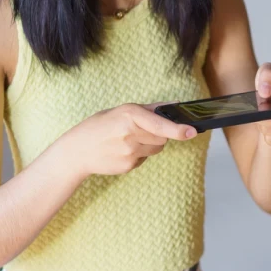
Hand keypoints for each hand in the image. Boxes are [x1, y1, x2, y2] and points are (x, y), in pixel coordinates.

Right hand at [60, 103, 196, 176]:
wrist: (78, 151)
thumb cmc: (99, 126)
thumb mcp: (121, 111)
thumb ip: (150, 109)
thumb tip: (176, 104)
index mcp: (129, 115)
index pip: (160, 125)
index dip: (178, 129)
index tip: (192, 132)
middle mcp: (131, 134)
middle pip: (163, 138)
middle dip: (160, 134)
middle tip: (143, 131)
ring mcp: (130, 152)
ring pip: (156, 149)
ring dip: (150, 144)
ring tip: (130, 140)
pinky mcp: (129, 165)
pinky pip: (145, 159)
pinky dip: (139, 154)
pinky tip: (123, 150)